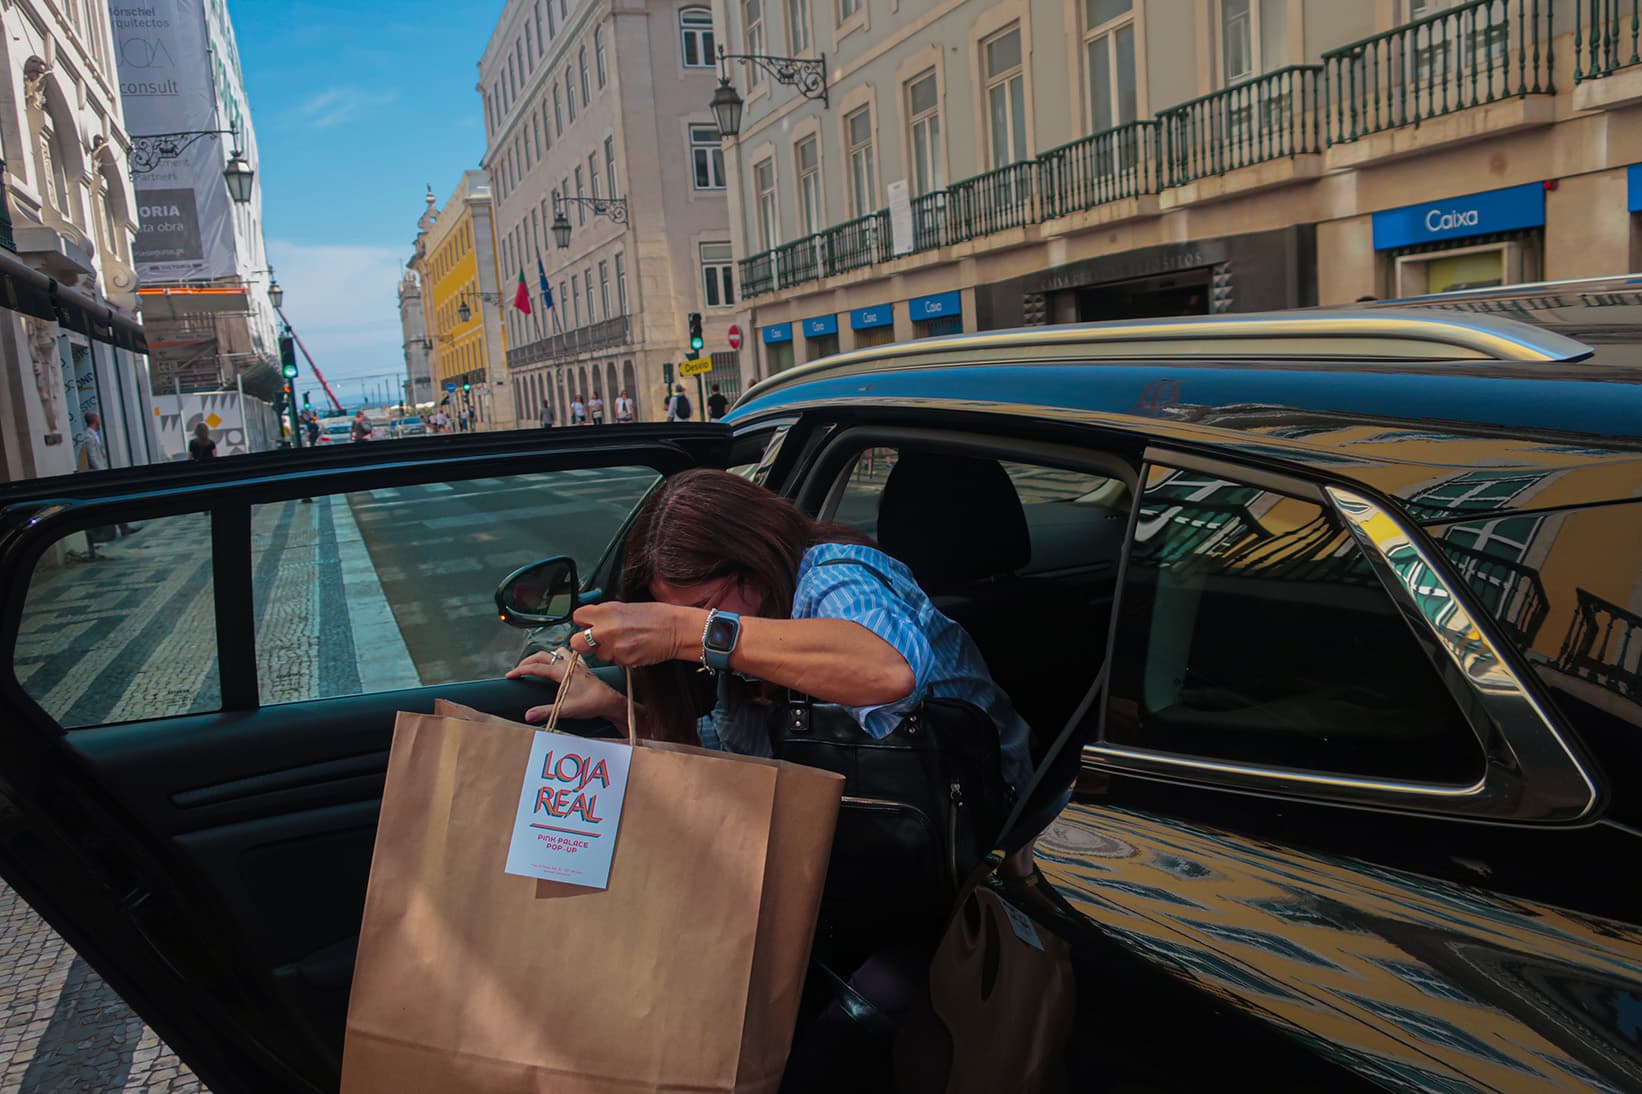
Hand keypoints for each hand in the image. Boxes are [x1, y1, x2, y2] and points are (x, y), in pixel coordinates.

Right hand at [506, 647, 624, 724]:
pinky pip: (569, 656)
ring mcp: (576, 664)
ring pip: (557, 652)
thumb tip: (528, 716)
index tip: (509, 676)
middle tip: (518, 670)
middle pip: (543, 656)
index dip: (520, 670)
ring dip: (545, 656)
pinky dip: (559, 657)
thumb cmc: (591, 703)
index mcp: (562, 672)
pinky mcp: (583, 668)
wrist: (610, 701)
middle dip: (528, 661)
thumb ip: (545, 712)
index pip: (536, 667)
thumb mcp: (565, 709)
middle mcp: (568, 664)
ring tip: (536, 665)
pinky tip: (559, 665)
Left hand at [566, 601, 694, 667]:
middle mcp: (606, 630)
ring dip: (607, 649)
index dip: (584, 621)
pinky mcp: (624, 660)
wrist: (677, 630)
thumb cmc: (657, 616)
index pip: (578, 617)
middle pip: (577, 641)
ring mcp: (614, 647)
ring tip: (625, 641)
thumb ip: (606, 614)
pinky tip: (633, 647)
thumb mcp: (626, 607)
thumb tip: (594, 621)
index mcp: (606, 612)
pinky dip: (621, 656)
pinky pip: (615, 660)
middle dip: (585, 641)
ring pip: (598, 654)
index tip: (589, 623)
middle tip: (597, 638)